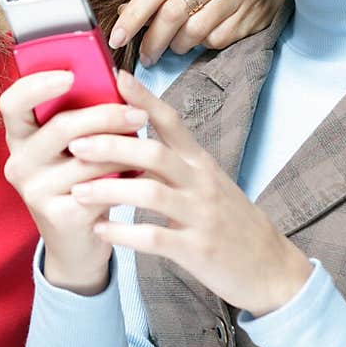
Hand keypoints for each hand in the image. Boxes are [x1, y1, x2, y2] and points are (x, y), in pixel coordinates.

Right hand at [0, 69, 146, 294]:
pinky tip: (138, 176)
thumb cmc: (81, 181)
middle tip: (139, 114)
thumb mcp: (75, 147)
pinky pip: (98, 188)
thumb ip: (84, 115)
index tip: (70, 75)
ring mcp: (34, 191)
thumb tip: (119, 79)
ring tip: (146, 147)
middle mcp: (19, 161)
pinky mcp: (57, 216)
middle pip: (61, 126)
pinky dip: (124, 179)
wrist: (78, 242)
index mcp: (20, 136)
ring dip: (124, 150)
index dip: (36, 85)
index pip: (12, 102)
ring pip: (87, 159)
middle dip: (105, 116)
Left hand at [66, 71, 312, 315]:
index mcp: (200, 162)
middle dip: (111, 145)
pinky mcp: (197, 249)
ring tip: (76, 192)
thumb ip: (174, 162)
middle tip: (75, 143)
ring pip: (150, 192)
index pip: (171, 121)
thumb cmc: (230, 223)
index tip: (115, 77)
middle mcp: (201, 182)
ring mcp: (200, 215)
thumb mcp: (208, 183)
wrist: (271, 269)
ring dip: (109, 190)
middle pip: (154, 152)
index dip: (143, 98)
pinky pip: (155, 237)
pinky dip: (123, 233)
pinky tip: (99, 231)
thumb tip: (132, 139)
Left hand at [108, 0, 282, 65]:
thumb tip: (122, 14)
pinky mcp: (250, 18)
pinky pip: (215, 41)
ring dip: (177, 46)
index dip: (133, 15)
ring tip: (174, 46)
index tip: (117, 37)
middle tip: (145, 56)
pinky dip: (203, 46)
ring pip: (193, 33)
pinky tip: (204, 38)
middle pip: (173, 14)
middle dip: (152, 41)